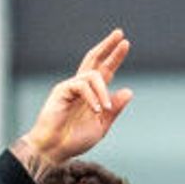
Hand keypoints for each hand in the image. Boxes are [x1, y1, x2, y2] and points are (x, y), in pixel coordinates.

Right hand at [9, 31, 134, 173]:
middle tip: (120, 34)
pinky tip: (96, 110)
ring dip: (103, 91)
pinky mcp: (61, 90)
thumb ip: (114, 109)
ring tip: (105, 110)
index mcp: (91, 94)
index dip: (114, 57)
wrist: (55, 149)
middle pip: (94, 59)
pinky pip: (82, 85)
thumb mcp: (101, 125)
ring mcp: (70, 87)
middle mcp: (81, 86)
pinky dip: (92, 96)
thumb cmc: (74, 139)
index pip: (105, 70)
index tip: (125, 43)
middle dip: (107, 46)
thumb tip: (128, 91)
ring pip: (93, 75)